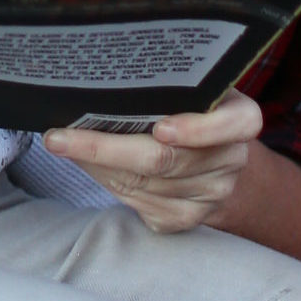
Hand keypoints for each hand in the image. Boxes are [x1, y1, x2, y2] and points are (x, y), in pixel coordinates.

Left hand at [42, 91, 264, 234]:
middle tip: (59, 138)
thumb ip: (167, 82)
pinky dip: (106, 184)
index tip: (161, 128)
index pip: (232, 124)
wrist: (213, 156)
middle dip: (105, 148)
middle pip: (166, 160)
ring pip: (143, 185)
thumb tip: (99, 80)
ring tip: (63, 144)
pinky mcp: (186, 220)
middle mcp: (232, 160)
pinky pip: (140, 205)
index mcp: (242, 118)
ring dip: (96, 165)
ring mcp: (211, 195)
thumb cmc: (190, 106)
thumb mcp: (192, 85)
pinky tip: (87, 165)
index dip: (198, 129)